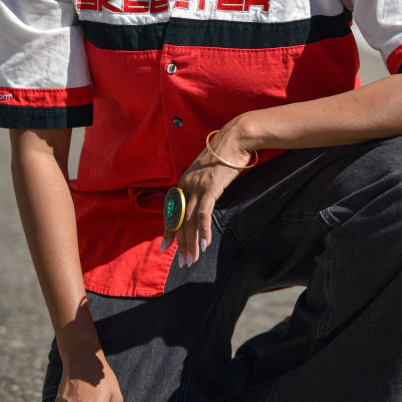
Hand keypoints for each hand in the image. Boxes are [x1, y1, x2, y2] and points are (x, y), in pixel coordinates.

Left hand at [164, 125, 253, 266]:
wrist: (234, 139)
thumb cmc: (224, 155)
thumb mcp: (206, 172)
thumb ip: (201, 186)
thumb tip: (202, 199)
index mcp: (183, 183)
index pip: (172, 212)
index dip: (169, 231)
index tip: (167, 247)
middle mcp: (186, 186)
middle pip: (180, 220)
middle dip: (181, 244)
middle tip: (183, 262)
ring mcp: (197, 187)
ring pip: (190, 221)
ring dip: (191, 243)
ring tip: (192, 259)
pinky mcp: (210, 188)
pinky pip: (204, 213)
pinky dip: (204, 230)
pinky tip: (205, 244)